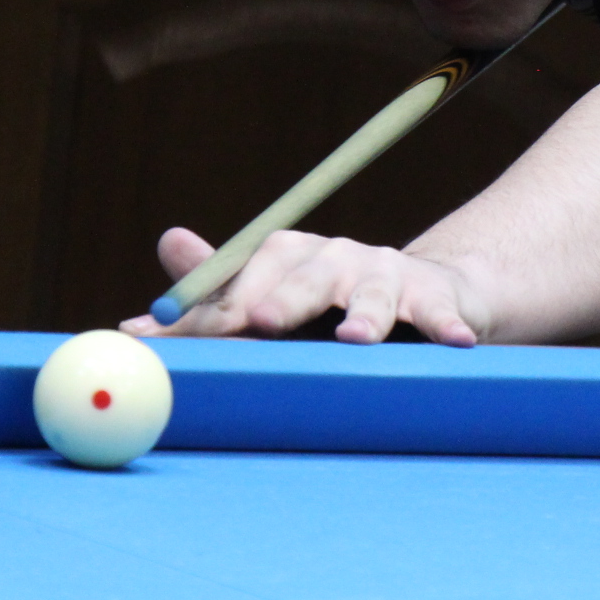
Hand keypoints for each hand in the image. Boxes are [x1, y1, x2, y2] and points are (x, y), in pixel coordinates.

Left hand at [117, 225, 491, 346]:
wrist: (428, 290)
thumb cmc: (333, 299)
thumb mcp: (271, 293)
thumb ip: (214, 291)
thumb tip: (144, 289)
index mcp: (284, 257)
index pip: (236, 283)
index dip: (201, 310)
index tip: (163, 333)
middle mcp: (331, 257)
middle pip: (303, 275)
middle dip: (281, 298)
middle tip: (260, 321)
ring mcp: (384, 272)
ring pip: (371, 290)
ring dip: (364, 314)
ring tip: (357, 338)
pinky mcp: (433, 295)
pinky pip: (437, 311)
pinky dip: (445, 326)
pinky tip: (456, 342)